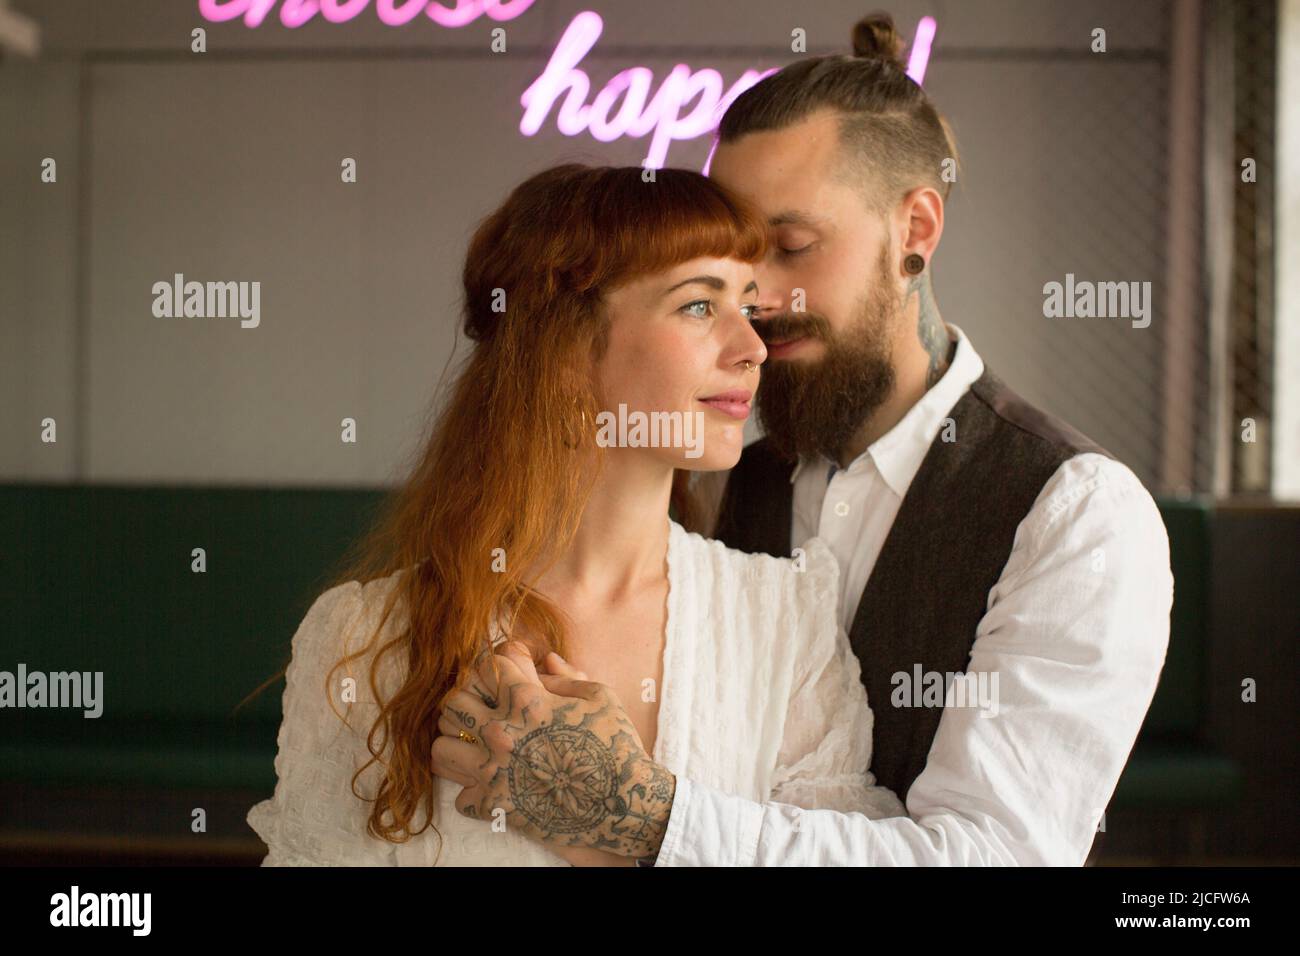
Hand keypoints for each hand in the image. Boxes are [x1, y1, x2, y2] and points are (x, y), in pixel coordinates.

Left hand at [432, 641, 673, 860]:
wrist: (623, 804)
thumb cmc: (616, 745)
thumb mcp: (600, 697)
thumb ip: (566, 675)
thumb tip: (544, 660)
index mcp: (527, 701)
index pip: (487, 664)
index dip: (496, 664)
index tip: (506, 672)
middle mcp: (502, 733)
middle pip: (453, 702)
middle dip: (468, 700)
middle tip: (484, 707)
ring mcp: (495, 771)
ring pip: (441, 747)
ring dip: (457, 743)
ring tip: (475, 745)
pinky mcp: (494, 805)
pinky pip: (460, 795)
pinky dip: (473, 790)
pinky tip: (493, 784)